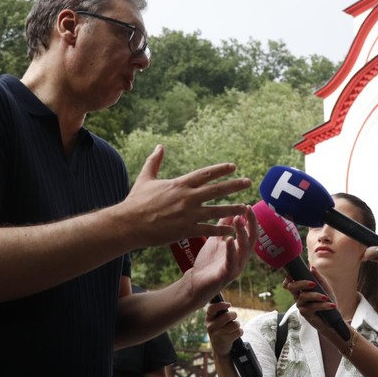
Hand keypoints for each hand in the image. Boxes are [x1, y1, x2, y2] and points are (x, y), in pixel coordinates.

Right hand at [121, 145, 251, 246]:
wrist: (129, 223)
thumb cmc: (136, 201)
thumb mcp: (145, 177)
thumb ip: (154, 161)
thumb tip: (159, 146)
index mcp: (180, 184)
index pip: (205, 174)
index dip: (221, 170)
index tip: (234, 167)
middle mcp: (187, 197)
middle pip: (217, 190)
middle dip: (234, 185)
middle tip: (248, 182)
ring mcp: (188, 214)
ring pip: (217, 210)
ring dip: (233, 208)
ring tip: (246, 207)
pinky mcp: (186, 230)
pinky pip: (208, 229)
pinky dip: (221, 229)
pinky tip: (232, 230)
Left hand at [188, 209, 257, 301]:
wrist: (195, 283)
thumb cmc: (208, 262)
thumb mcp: (215, 240)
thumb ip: (223, 227)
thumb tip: (230, 211)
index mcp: (239, 249)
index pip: (251, 232)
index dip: (251, 219)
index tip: (248, 206)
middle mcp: (241, 258)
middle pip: (252, 239)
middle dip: (251, 223)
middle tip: (247, 209)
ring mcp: (235, 267)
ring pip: (244, 249)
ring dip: (242, 233)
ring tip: (238, 219)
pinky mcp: (226, 275)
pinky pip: (231, 262)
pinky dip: (231, 251)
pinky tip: (229, 240)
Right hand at [206, 301, 242, 354]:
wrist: (219, 348)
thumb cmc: (220, 329)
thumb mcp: (216, 320)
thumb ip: (219, 311)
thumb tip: (223, 295)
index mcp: (208, 318)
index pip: (212, 308)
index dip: (221, 305)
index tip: (229, 305)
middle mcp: (211, 326)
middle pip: (227, 316)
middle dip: (234, 315)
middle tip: (234, 317)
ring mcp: (217, 334)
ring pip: (235, 324)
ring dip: (237, 325)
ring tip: (234, 327)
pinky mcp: (225, 341)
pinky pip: (238, 332)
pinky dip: (240, 332)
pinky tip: (235, 334)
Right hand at [286, 266, 347, 342]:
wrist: (333, 317)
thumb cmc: (327, 300)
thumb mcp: (325, 287)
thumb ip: (318, 278)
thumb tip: (311, 268)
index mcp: (301, 289)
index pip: (289, 283)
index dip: (287, 279)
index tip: (292, 275)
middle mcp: (298, 296)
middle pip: (292, 287)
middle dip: (302, 283)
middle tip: (313, 283)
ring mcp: (301, 305)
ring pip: (303, 297)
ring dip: (316, 296)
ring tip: (326, 297)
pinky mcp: (305, 313)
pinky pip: (312, 307)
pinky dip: (322, 305)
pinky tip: (331, 305)